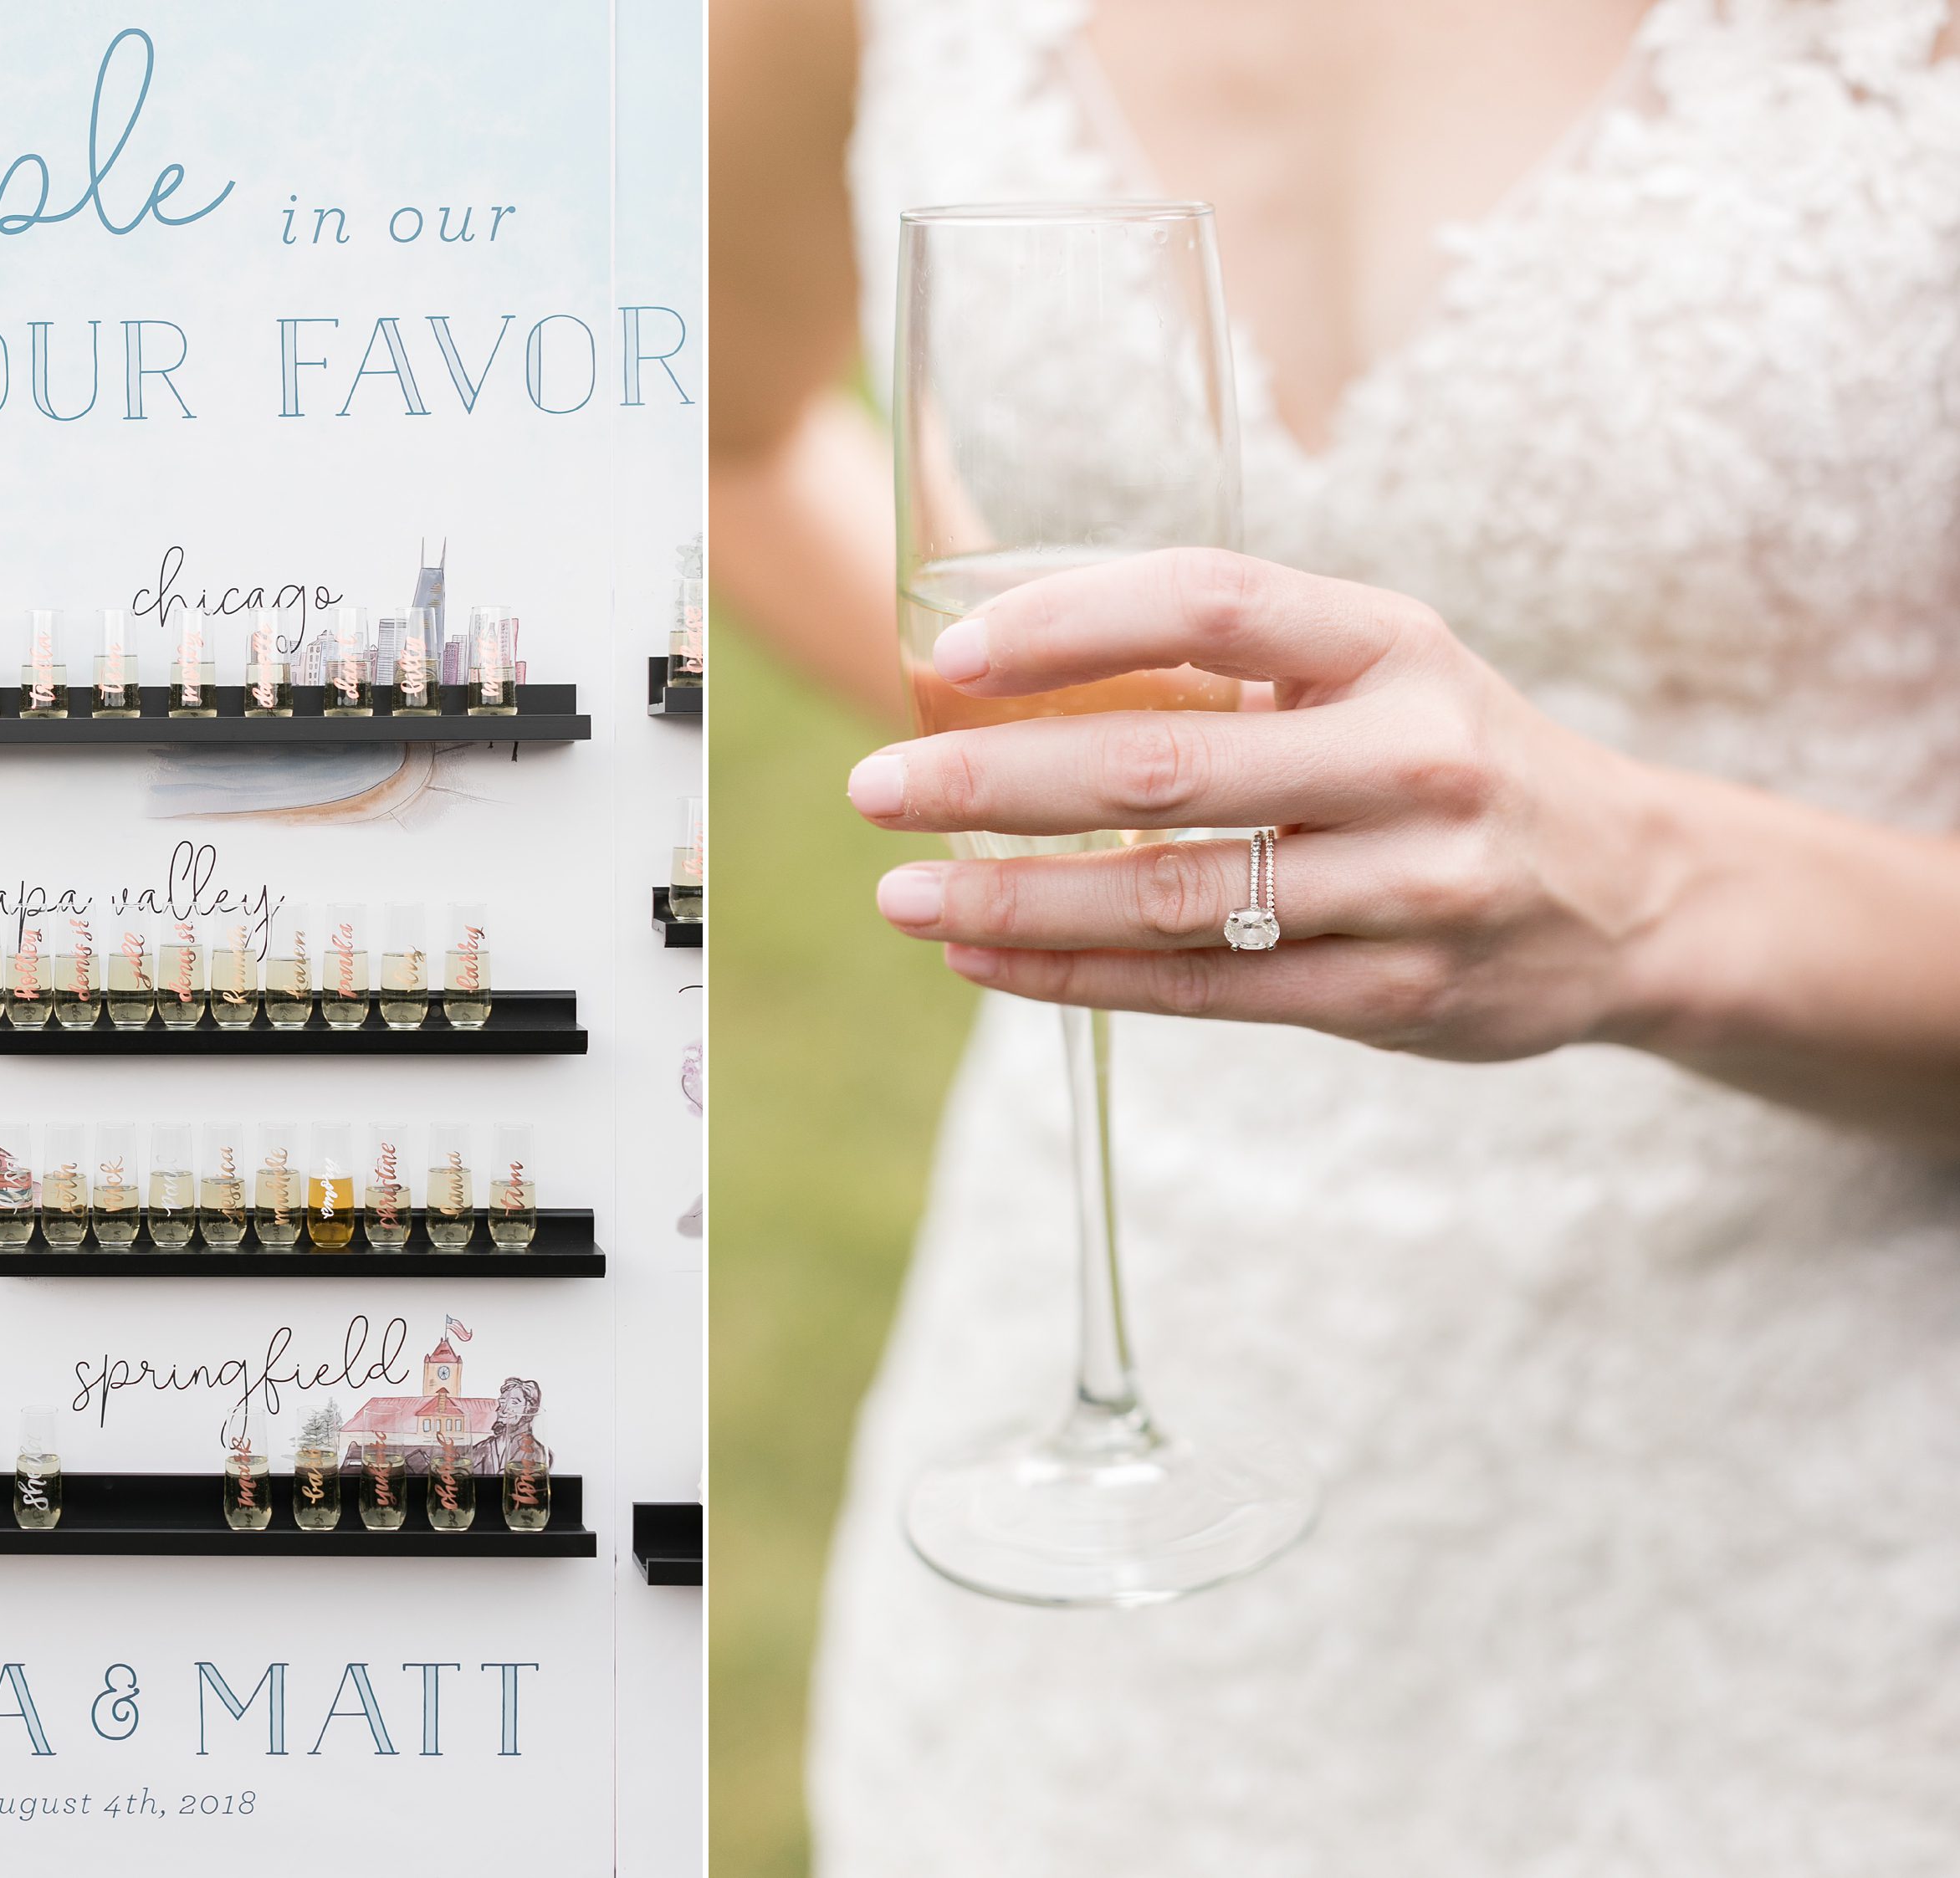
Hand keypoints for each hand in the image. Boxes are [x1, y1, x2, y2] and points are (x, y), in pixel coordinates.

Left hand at [846, 548, 1691, 1061]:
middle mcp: (1409, 755)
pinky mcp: (1393, 993)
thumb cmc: (1449, 755)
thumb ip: (1230, 670)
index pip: (1208, 603)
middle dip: (994, 781)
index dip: (1068, 620)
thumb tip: (1008, 666)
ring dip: (1016, 900)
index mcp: (1391, 644)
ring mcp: (1409, 885)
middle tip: (877, 788)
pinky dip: (1078, 977)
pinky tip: (986, 960)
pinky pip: (1203, 993)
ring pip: (1172, 899)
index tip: (951, 655)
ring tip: (905, 895)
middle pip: (1162, 765)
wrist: (1633, 893)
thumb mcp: (1378, 670)